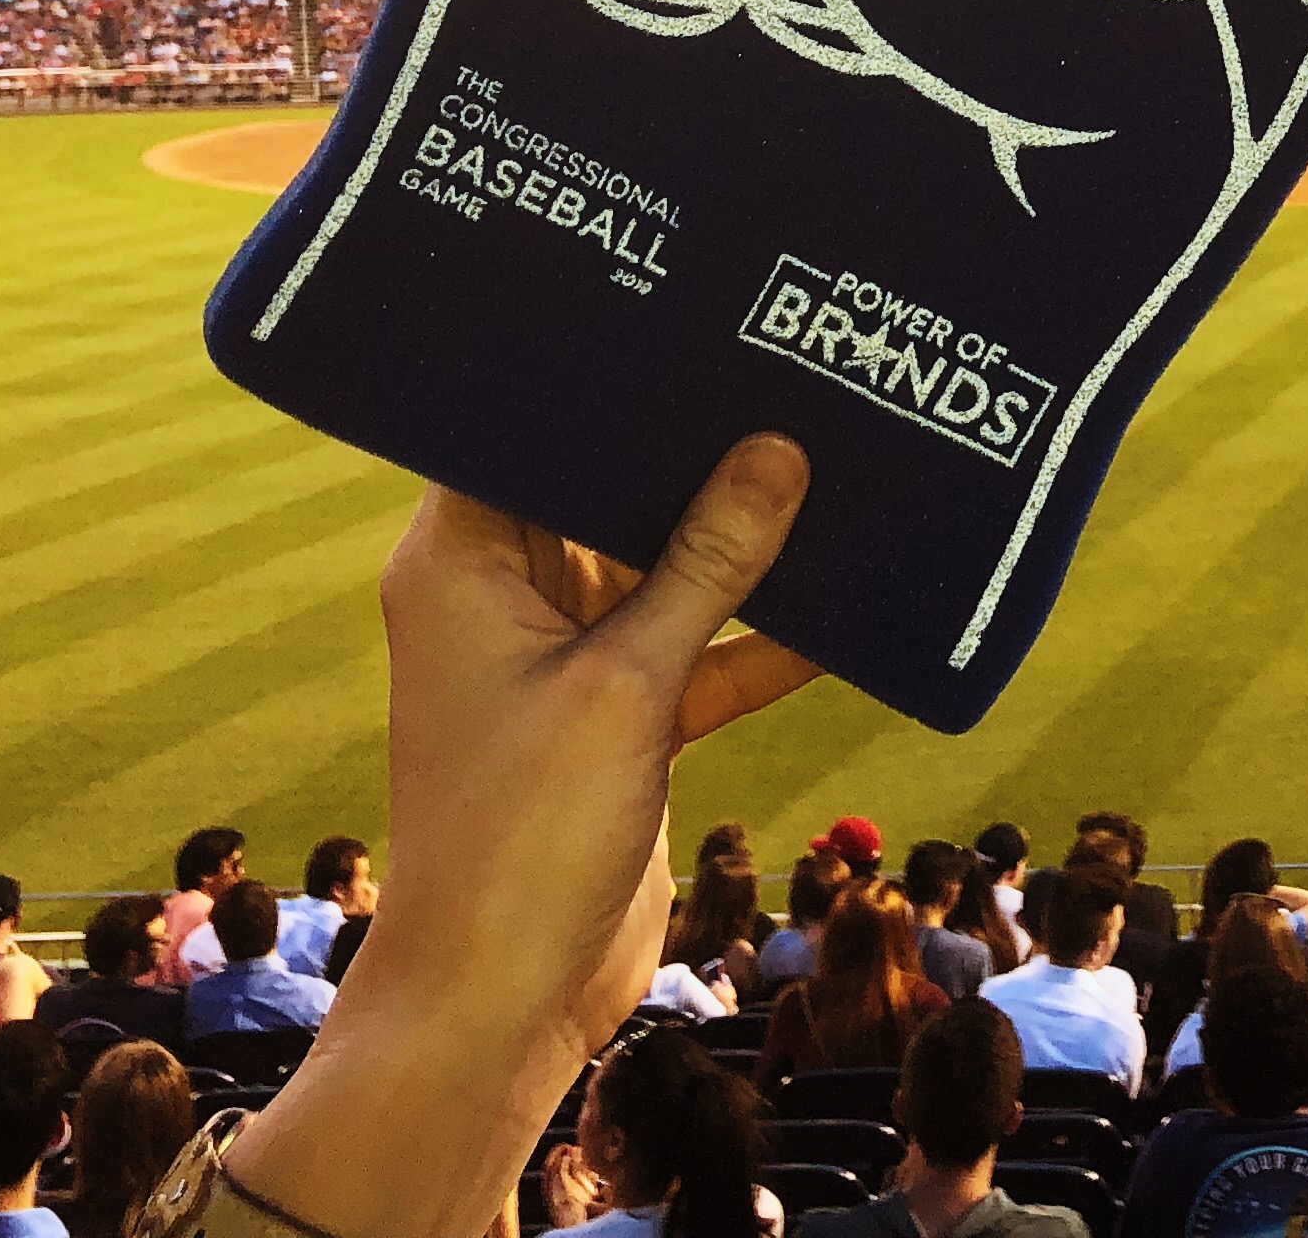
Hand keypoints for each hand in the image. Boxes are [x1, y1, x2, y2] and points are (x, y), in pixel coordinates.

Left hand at [229, 433, 814, 1234]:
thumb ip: (706, 564)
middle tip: (784, 362)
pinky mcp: (619, 717)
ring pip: (664, 567)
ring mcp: (563, 658)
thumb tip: (778, 450)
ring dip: (741, 542)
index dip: (591, 371)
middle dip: (692, 448)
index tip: (681, 306)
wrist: (504, 1002)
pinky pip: (698, 648)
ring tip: (836, 454)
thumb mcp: (627, 685)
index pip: (518, 429)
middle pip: (604, 489)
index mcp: (461, 563)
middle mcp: (504, 596)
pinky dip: (759, 634)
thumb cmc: (523, 836)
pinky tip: (847, 595)